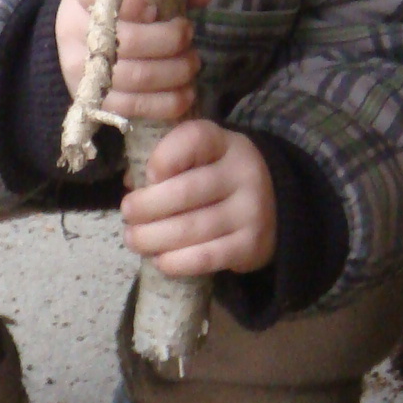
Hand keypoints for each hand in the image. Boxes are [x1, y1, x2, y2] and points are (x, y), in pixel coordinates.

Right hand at [55, 0, 211, 126]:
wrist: (78, 42)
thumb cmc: (118, 8)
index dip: (132, 2)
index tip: (155, 8)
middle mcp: (75, 30)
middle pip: (127, 41)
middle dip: (169, 41)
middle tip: (188, 36)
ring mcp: (81, 70)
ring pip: (135, 77)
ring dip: (174, 72)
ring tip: (191, 64)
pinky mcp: (93, 101)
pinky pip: (133, 107)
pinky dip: (166, 103)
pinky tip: (185, 94)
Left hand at [121, 121, 276, 276]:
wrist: (275, 204)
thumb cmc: (220, 178)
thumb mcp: (203, 156)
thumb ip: (168, 161)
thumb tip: (131, 183)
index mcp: (226, 143)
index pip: (193, 140)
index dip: (163, 158)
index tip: (147, 176)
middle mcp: (243, 173)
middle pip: (184, 192)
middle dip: (145, 207)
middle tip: (127, 214)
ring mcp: (250, 211)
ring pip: (191, 229)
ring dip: (153, 238)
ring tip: (134, 239)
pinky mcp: (251, 246)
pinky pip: (206, 257)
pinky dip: (176, 262)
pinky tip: (160, 260)